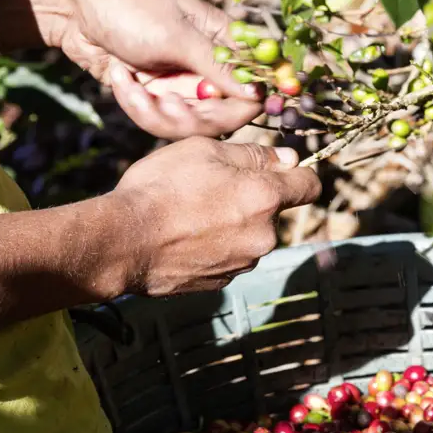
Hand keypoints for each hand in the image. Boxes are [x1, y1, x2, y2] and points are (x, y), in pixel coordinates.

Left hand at [36, 0, 261, 138]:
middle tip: (161, 101)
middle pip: (221, 116)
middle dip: (188, 115)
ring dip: (154, 111)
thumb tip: (259, 94)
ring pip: (188, 125)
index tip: (218, 109)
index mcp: (223, 44)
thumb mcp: (177, 36)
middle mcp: (207, 70)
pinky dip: (135, 105)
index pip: (252, 87)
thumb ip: (219, 66)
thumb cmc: (129, 7)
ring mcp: (182, 86)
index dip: (243, 105)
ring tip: (127, 82)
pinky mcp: (157, 98)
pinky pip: (158, 121)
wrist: (72, 8)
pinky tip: (118, 77)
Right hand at [109, 141, 319, 295]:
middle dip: (253, 197)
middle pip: (274, 211)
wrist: (123, 242)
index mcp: (266, 198)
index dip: (298, 173)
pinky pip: (230, 255)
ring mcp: (244, 262)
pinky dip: (216, 245)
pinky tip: (185, 236)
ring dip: (234, 223)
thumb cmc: (161, 188)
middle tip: (212, 186)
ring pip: (251, 234)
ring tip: (191, 213)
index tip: (282, 168)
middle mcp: (264, 236)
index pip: (310, 185)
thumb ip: (253, 154)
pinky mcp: (222, 281)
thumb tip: (288, 159)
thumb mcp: (204, 151)